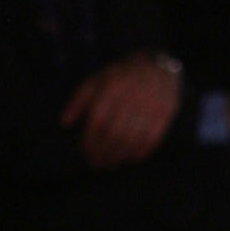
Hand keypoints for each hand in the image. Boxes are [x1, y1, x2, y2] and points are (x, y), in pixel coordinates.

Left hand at [62, 55, 182, 168]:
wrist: (157, 66)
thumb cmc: (120, 77)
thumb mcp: (95, 81)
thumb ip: (77, 101)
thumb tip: (64, 123)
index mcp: (111, 87)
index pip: (97, 121)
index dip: (90, 141)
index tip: (86, 153)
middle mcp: (131, 96)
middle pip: (114, 133)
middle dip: (103, 153)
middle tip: (97, 164)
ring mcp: (150, 105)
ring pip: (132, 139)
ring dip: (120, 156)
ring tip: (111, 163)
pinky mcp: (165, 113)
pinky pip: (152, 138)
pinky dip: (140, 152)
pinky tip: (130, 157)